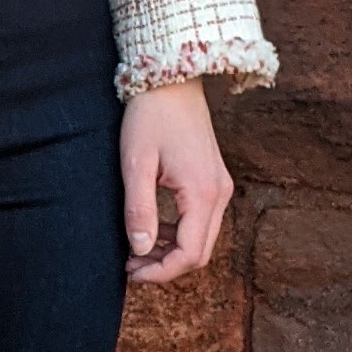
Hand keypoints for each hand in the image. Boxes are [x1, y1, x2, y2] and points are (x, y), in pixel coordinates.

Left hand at [122, 78, 230, 282]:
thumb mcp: (136, 165)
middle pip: (200, 252)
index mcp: (202, 192)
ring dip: (171, 251)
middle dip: (166, 266)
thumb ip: (139, 210)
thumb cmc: (150, 116)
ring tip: (137, 250)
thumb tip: (140, 251)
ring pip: (202, 239)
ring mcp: (220, 186)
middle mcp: (219, 193)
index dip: (160, 272)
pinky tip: (153, 228)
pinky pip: (202, 220)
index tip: (131, 272)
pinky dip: (179, 233)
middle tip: (131, 266)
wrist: (171, 79)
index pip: (189, 254)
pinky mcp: (214, 180)